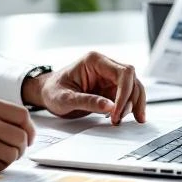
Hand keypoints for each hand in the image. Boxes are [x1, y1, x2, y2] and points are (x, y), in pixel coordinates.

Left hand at [23, 51, 145, 124]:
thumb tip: (110, 107)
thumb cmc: (52, 91)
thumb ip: (87, 102)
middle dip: (132, 100)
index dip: (125, 93)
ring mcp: (109, 77)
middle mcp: (104, 66)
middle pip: (132, 80)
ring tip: (121, 120)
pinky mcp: (110, 89)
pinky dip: (129, 108)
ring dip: (133, 105)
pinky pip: (127, 97)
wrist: (47, 93)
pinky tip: (124, 118)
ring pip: (134, 88)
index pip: (123, 73)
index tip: (117, 112)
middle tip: (120, 119)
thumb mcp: (65, 98)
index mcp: (94, 61)